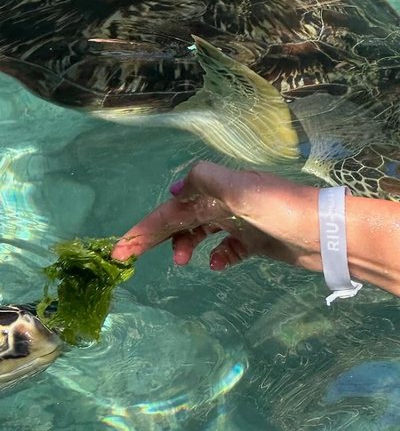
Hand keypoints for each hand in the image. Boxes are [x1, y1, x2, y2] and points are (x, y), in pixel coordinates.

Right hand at [111, 162, 323, 271]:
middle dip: (154, 237)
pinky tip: (218, 265)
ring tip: (182, 263)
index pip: (170, 210)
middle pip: (179, 221)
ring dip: (184, 246)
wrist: (326, 234)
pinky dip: (217, 256)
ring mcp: (239, 222)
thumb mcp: (239, 188)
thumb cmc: (281, 210)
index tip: (121, 248)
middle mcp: (223, 203)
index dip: (145, 228)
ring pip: (199, 234)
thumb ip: (202, 181)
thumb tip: (173, 192)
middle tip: (127, 256)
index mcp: (215, 190)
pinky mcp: (254, 241)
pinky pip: (225, 249)